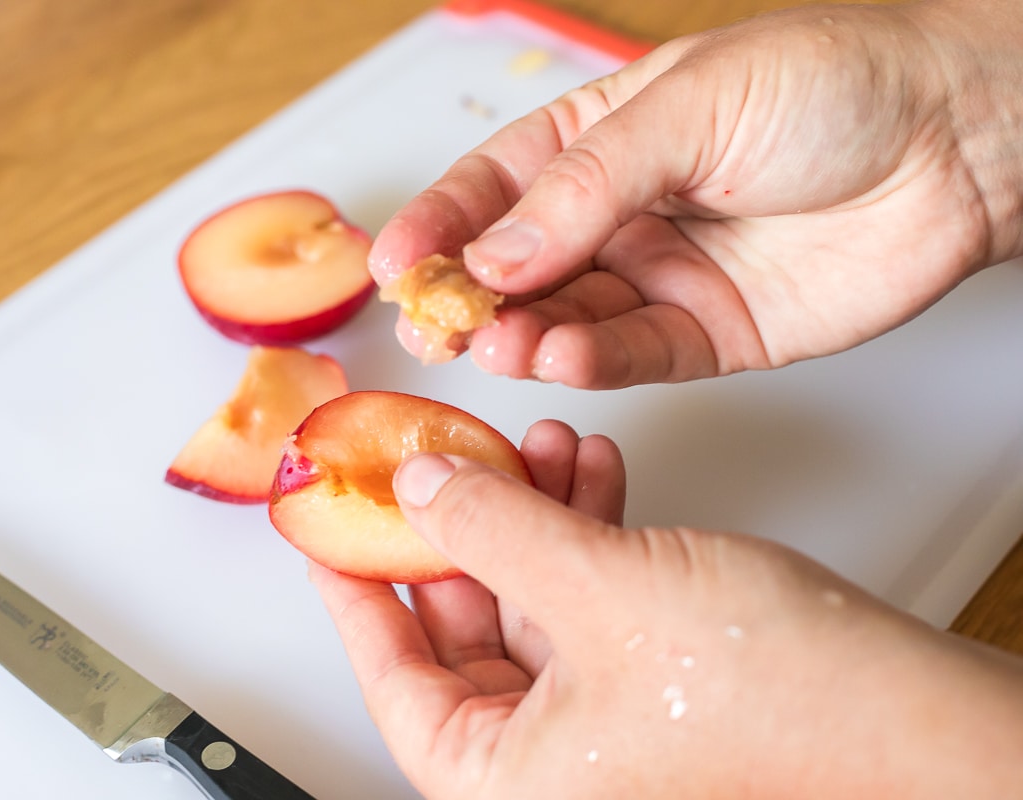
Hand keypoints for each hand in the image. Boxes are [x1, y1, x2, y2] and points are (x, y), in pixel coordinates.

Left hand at [311, 420, 1022, 797]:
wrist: (917, 715)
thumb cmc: (782, 703)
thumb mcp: (599, 590)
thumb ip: (493, 531)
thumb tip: (421, 492)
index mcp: (507, 778)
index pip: (393, 678)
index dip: (355, 589)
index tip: (329, 528)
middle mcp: (550, 761)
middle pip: (463, 623)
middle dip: (464, 522)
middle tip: (442, 458)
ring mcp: (604, 718)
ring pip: (530, 596)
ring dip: (530, 510)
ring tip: (533, 441)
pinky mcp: (654, 677)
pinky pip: (589, 594)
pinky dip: (583, 527)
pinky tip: (588, 468)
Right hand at [371, 1, 1022, 387]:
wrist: (958, 142)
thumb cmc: (835, 85)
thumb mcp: (689, 106)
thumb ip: (584, 188)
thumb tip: (493, 256)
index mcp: (602, 136)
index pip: (496, 184)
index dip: (440, 223)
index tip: (395, 263)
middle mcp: (622, 211)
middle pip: (520, 264)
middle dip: (471, 296)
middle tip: (436, 323)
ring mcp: (662, 275)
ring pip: (567, 318)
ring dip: (526, 335)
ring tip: (499, 343)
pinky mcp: (708, 334)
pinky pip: (632, 356)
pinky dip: (591, 362)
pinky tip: (563, 355)